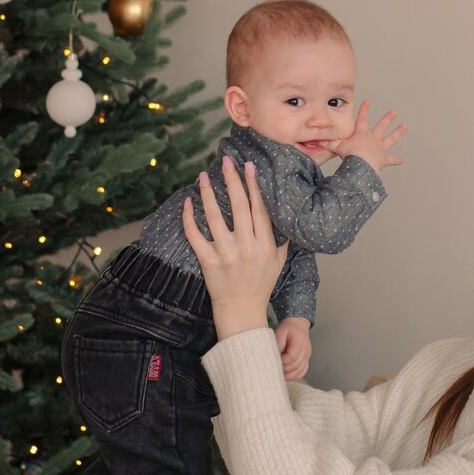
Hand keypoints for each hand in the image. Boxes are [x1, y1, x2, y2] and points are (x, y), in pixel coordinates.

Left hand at [182, 155, 287, 338]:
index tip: (248, 167)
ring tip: (203, 176)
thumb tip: (286, 214)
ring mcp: (226, 254)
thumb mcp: (279, 261)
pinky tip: (187, 203)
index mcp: (265, 243)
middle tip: (226, 161)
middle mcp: (247, 246)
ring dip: (208, 194)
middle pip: (238, 207)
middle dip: (232, 180)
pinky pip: (196, 236)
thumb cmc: (261, 285)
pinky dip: (189, 219)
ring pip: (215, 217)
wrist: (242, 312)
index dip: (253, 185)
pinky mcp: (208, 262)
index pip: (259, 208)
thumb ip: (282, 237)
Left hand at [274, 317, 311, 380]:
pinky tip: (286, 375)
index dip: (282, 362)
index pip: (292, 357)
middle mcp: (306, 351)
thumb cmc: (288, 328)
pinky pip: (302, 372)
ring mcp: (307, 357)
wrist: (298, 326)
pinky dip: (294, 376)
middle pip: (296, 366)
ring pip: (300, 371)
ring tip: (278, 374)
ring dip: (289, 375)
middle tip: (274, 369)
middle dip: (284, 370)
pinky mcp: (306, 361)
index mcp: (300, 342)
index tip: (274, 361)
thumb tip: (274, 355)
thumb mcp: (281, 331)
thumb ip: (278, 343)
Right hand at [323, 101, 406, 173]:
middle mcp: (373, 139)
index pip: (362, 119)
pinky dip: (396, 160)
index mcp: (362, 134)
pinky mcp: (383, 158)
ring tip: (404, 126)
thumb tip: (320, 141)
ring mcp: (380, 148)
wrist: (360, 164)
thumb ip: (330, 144)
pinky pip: (391, 159)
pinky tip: (401, 160)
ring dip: (398, 132)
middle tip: (394, 112)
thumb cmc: (349, 155)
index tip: (367, 102)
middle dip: (388, 118)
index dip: (364, 110)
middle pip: (382, 126)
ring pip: (391, 138)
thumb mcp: (337, 147)